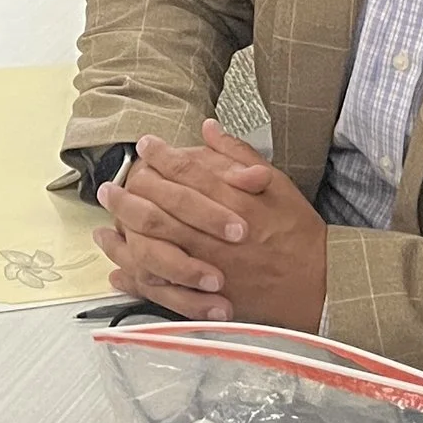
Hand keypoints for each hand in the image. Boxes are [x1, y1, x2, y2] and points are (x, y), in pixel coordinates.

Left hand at [96, 120, 327, 329]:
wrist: (317, 284)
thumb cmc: (297, 233)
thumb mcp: (278, 185)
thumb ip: (239, 156)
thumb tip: (209, 127)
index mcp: (237, 203)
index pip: (189, 173)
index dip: (162, 156)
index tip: (144, 145)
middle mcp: (218, 234)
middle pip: (163, 209)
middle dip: (132, 193)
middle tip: (111, 183)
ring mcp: (210, 267)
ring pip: (156, 247)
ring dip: (126, 233)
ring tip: (104, 223)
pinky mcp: (207, 296)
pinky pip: (164, 287)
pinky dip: (137, 278)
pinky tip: (117, 268)